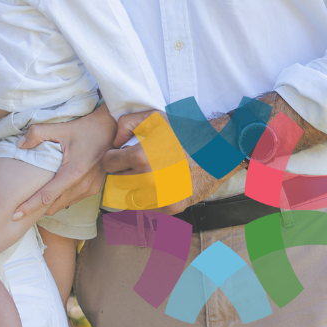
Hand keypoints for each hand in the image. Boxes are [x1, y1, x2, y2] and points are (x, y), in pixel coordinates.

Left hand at [12, 105, 117, 221]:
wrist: (110, 130)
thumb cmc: (85, 128)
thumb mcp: (60, 127)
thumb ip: (37, 134)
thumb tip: (20, 145)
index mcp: (73, 173)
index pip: (46, 196)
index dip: (29, 207)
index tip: (15, 214)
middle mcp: (82, 185)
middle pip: (53, 206)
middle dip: (37, 208)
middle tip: (21, 204)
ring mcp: (90, 189)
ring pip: (63, 204)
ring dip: (50, 203)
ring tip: (35, 197)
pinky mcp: (94, 189)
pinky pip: (72, 199)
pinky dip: (61, 198)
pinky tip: (53, 189)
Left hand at [103, 109, 237, 214]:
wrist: (218, 149)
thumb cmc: (184, 132)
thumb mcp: (154, 118)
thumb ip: (126, 123)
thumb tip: (114, 142)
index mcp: (140, 158)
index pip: (109, 164)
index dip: (114, 157)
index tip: (122, 155)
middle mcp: (148, 180)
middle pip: (117, 182)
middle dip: (124, 172)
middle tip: (137, 165)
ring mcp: (160, 197)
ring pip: (130, 197)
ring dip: (134, 187)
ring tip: (148, 175)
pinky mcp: (171, 208)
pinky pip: (148, 206)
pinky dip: (151, 197)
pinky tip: (162, 184)